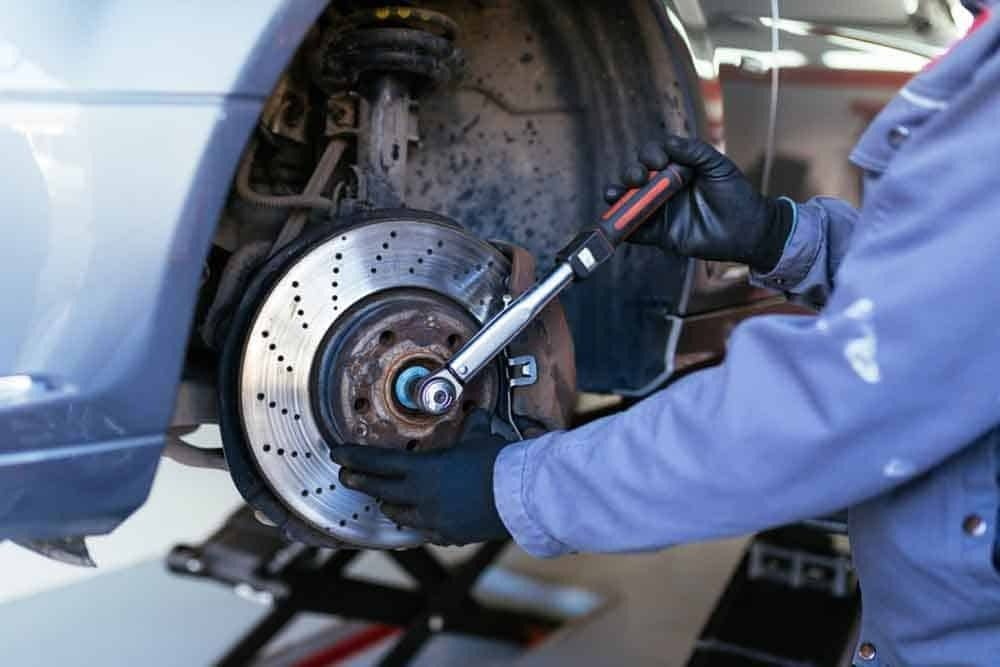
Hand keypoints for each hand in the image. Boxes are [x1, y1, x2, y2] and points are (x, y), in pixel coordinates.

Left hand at [330, 410, 511, 545]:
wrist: (521, 496)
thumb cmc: (499, 465)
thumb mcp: (480, 438)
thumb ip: (472, 426)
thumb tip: (477, 413)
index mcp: (424, 471)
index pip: (378, 463)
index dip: (354, 458)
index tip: (338, 455)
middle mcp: (422, 498)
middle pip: (379, 490)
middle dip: (360, 482)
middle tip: (347, 476)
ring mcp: (434, 520)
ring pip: (399, 515)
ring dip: (390, 504)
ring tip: (386, 498)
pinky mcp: (449, 535)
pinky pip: (425, 530)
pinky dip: (420, 522)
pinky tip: (422, 518)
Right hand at [605, 135, 793, 272]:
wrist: (748, 229)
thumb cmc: (735, 193)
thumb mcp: (718, 166)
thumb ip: (695, 151)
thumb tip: (669, 143)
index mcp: (676, 169)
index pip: (652, 156)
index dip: (650, 155)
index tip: (660, 161)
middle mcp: (663, 188)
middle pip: (635, 177)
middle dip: (630, 174)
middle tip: (638, 178)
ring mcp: (660, 211)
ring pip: (630, 203)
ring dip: (618, 198)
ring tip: (615, 196)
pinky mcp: (660, 234)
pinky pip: (637, 232)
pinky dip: (625, 229)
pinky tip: (619, 224)